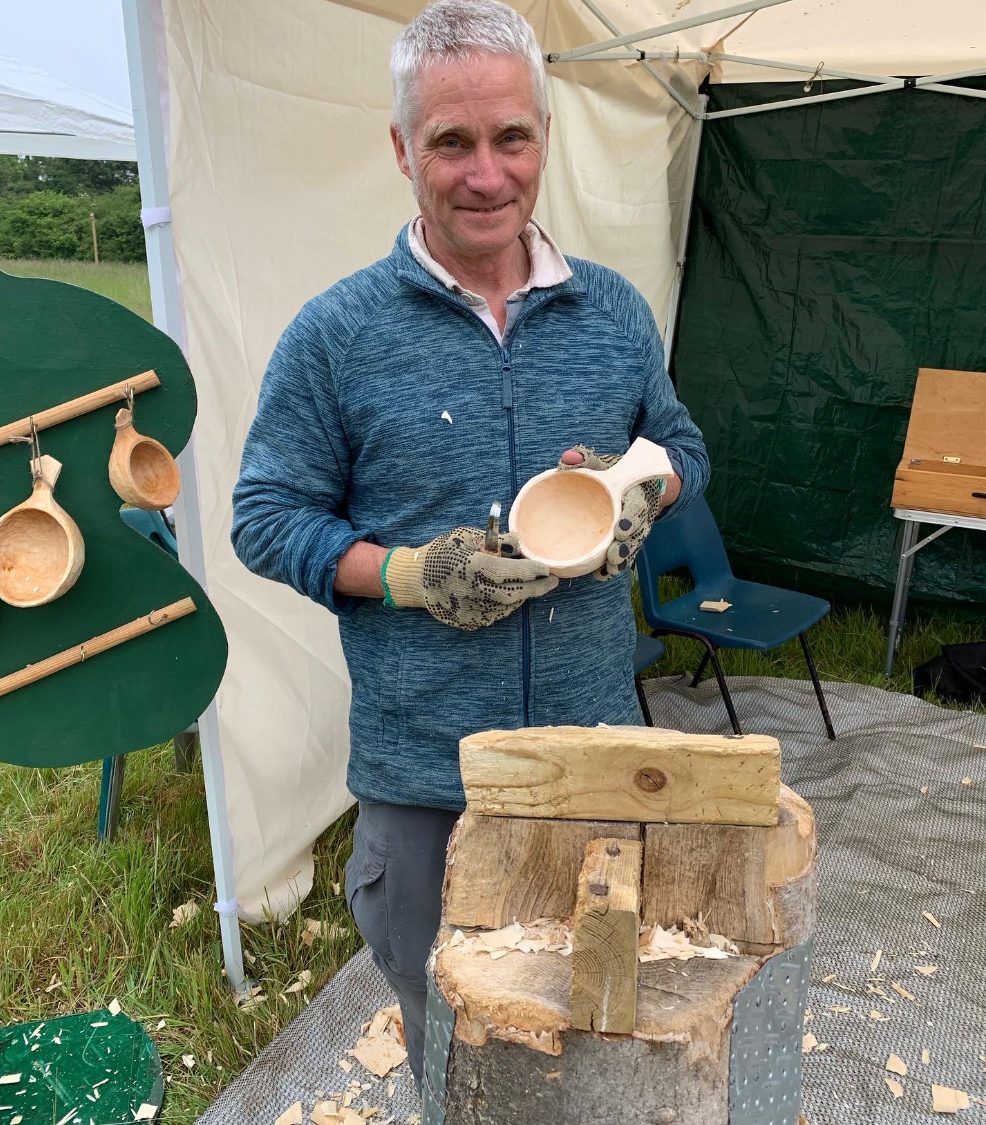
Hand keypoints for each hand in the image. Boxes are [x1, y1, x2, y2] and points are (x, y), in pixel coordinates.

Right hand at [382, 526, 557, 630]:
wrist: (414, 580)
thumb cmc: (441, 553)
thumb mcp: (465, 538)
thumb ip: (494, 541)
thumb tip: (520, 542)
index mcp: (474, 567)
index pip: (512, 571)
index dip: (533, 570)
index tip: (547, 568)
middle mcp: (474, 591)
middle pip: (516, 593)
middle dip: (537, 588)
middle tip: (551, 582)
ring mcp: (471, 609)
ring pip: (507, 606)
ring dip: (522, 596)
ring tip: (530, 586)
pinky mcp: (468, 621)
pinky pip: (494, 614)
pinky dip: (506, 605)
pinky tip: (508, 596)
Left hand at [558, 445, 666, 580]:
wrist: (632, 482)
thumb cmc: (613, 473)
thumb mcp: (604, 463)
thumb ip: (586, 460)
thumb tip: (567, 459)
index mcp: (634, 493)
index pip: (638, 506)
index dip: (632, 518)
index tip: (622, 529)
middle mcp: (639, 514)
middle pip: (637, 533)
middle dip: (626, 546)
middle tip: (613, 555)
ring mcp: (635, 530)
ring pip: (631, 548)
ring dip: (621, 560)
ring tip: (609, 569)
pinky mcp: (627, 541)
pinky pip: (623, 556)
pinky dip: (613, 567)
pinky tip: (601, 575)